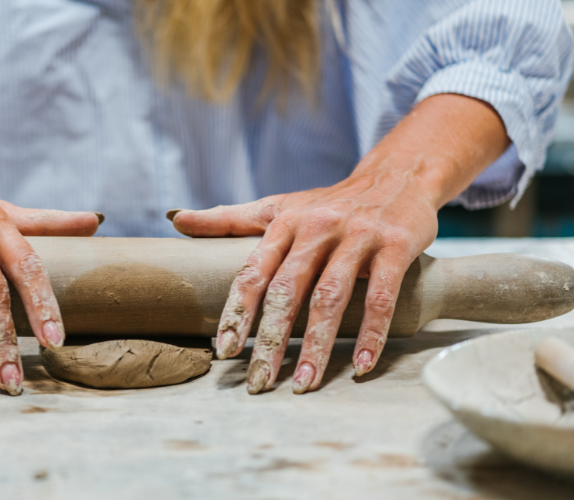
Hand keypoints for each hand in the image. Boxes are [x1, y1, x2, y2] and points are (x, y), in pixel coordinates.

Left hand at [169, 93, 510, 393]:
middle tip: (258, 382)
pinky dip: (371, 334)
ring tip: (304, 384)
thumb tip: (175, 218)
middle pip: (286, 292)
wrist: (398, 175)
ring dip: (316, 347)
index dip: (236, 313)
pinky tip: (360, 366)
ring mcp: (356, 238)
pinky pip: (379, 296)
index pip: (253, 273)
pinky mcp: (394, 247)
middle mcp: (316, 229)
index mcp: (284, 224)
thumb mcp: (277, 206)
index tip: (224, 351)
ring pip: (329, 299)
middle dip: (270, 341)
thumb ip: (227, 218)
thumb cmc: (330, 202)